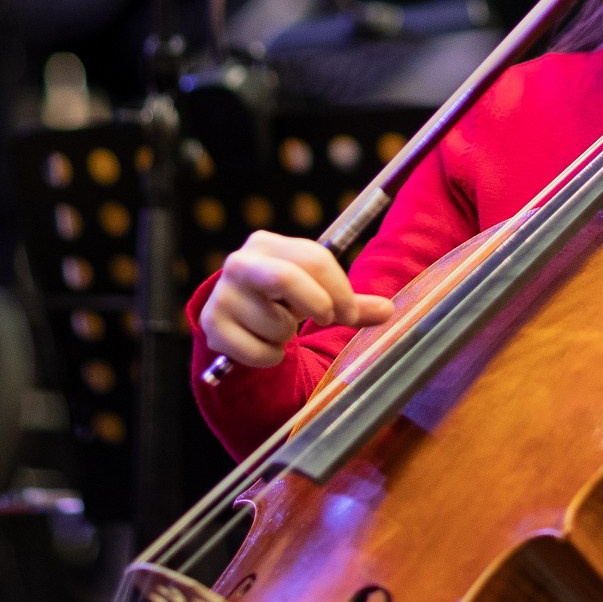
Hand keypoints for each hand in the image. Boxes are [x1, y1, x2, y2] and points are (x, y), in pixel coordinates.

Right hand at [200, 230, 395, 367]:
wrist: (235, 320)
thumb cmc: (281, 300)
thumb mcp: (316, 293)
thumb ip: (351, 303)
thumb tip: (388, 311)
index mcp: (267, 244)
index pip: (313, 259)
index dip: (340, 289)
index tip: (350, 313)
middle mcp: (240, 263)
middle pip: (286, 279)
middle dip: (317, 304)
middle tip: (327, 319)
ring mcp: (223, 295)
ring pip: (276, 324)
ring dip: (289, 336)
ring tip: (281, 328)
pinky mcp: (214, 327)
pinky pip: (258, 351)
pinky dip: (271, 357)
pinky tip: (265, 345)